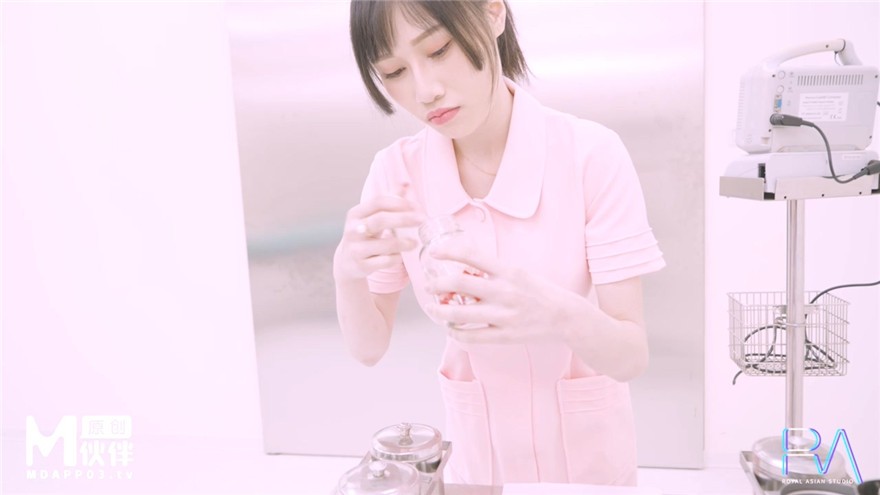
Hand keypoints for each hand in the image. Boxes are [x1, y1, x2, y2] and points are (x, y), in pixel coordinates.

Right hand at [334, 186, 424, 281]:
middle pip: (380, 220)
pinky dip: (396, 258)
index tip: (415, 206)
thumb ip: (388, 201)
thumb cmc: (365, 235)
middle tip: (421, 220)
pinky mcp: (361, 265)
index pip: (378, 201)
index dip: (398, 202)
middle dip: (404, 219)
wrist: (347, 262)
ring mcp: (356, 249)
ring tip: (415, 243)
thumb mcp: (371, 217)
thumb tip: (406, 184)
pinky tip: (401, 256)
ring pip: (384, 244)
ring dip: (403, 243)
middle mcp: (353, 230)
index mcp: (356, 214)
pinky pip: (384, 261)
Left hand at [422, 239, 578, 343]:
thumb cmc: (541, 292)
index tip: (435, 252)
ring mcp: (503, 316)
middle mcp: (504, 292)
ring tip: (432, 308)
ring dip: (440, 311)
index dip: (449, 252)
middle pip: (459, 284)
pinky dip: (456, 333)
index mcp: (508, 272)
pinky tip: (450, 329)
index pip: (472, 256)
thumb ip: (494, 271)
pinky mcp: (504, 336)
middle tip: (429, 285)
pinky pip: (471, 336)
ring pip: (460, 314)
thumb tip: (466, 268)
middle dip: (437, 284)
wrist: (565, 317)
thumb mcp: (519, 273)